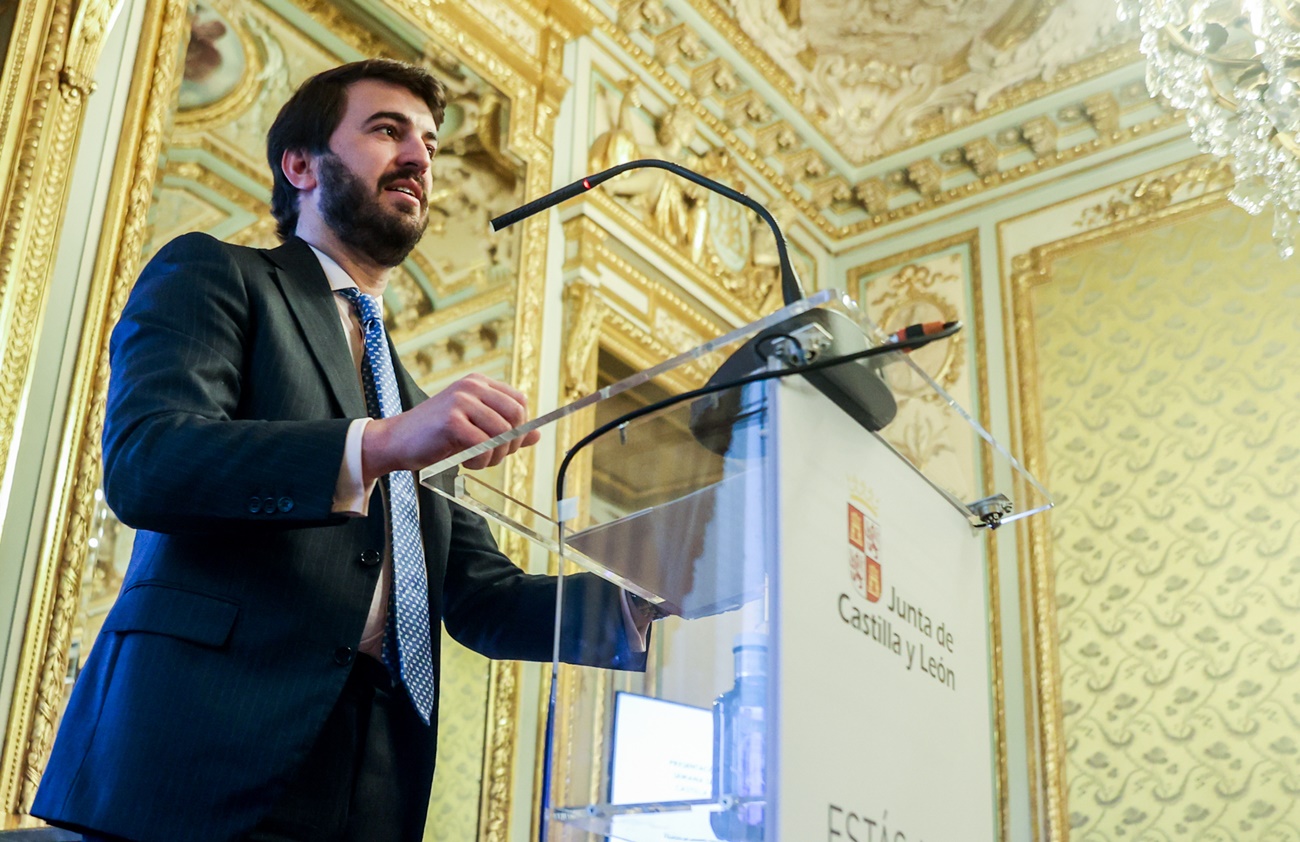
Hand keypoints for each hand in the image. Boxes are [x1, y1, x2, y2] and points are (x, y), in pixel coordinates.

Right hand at [361, 373, 541, 479]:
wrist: (395, 441)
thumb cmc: (435, 436)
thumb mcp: (473, 428)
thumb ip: (504, 430)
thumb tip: (536, 434)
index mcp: (479, 383)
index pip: (520, 402)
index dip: (519, 428)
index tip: (502, 444)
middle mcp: (472, 386)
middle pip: (517, 416)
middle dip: (510, 444)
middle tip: (490, 457)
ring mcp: (461, 401)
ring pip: (502, 433)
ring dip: (494, 456)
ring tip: (475, 460)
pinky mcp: (452, 420)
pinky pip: (484, 445)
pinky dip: (480, 461)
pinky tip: (465, 462)